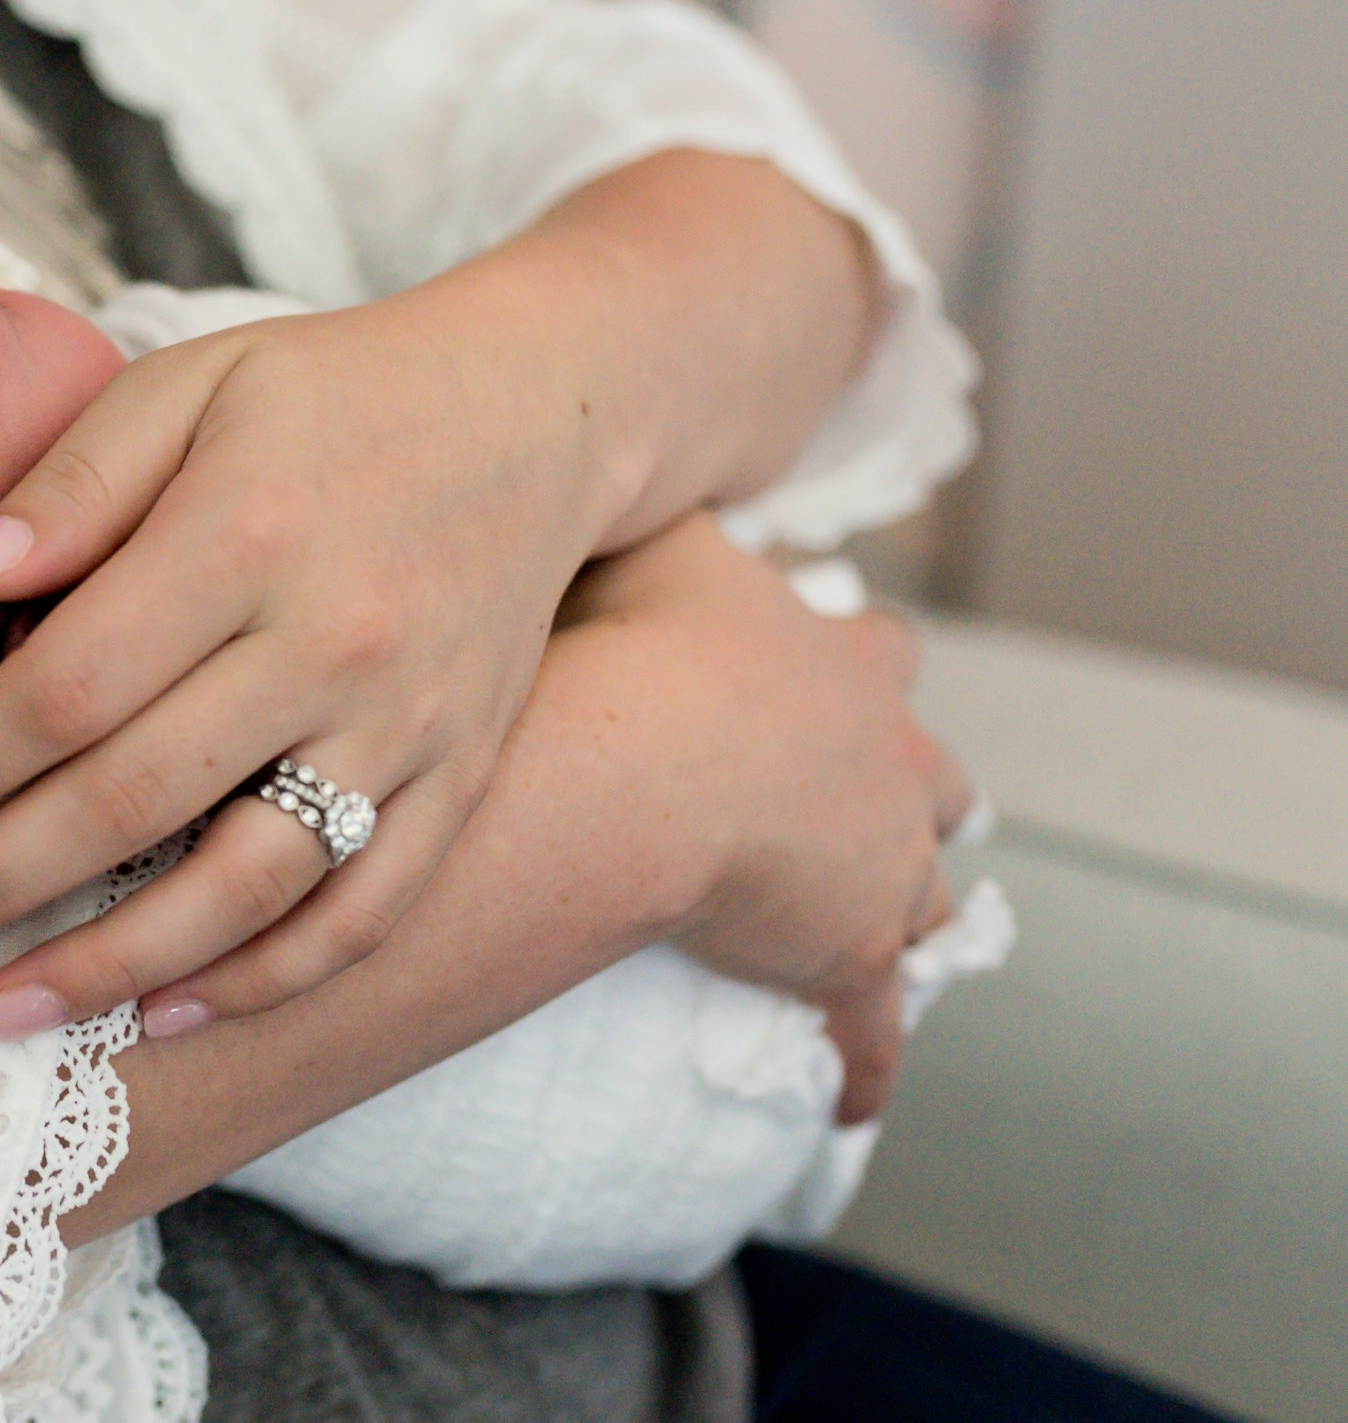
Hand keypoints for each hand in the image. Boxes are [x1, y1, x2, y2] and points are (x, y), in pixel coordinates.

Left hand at [0, 289, 631, 1038]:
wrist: (537, 411)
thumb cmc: (329, 393)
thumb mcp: (192, 383)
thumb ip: (74, 479)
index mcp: (245, 534)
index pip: (68, 685)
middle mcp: (332, 643)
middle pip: (133, 801)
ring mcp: (407, 724)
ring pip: (247, 885)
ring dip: (112, 964)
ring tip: (1, 1014)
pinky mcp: (459, 775)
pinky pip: (365, 909)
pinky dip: (267, 978)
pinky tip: (167, 1011)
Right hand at [560, 516, 975, 1121]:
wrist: (636, 764)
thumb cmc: (635, 646)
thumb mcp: (649, 539)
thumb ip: (654, 504)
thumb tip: (624, 460)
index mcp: (846, 663)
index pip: (879, 653)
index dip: (856, 667)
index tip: (822, 676)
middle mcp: (890, 758)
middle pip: (933, 777)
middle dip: (907, 789)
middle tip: (856, 809)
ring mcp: (882, 863)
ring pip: (928, 894)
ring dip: (907, 909)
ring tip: (878, 931)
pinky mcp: (855, 955)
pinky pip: (875, 1026)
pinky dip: (868, 1060)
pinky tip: (854, 1096)